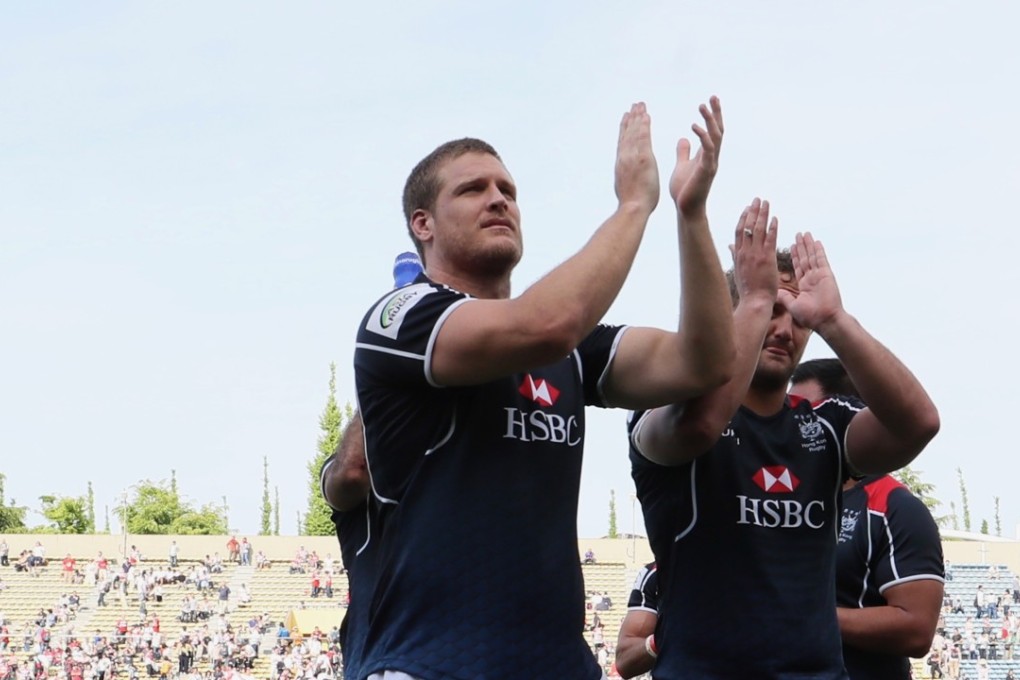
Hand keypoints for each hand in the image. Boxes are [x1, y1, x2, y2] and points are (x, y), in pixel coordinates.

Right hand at [614, 102, 659, 214]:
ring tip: (640, 105)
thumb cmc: (633, 204)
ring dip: (637, 117)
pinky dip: (644, 125)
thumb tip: (628, 179)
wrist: (633, 208)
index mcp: (621, 164)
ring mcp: (632, 157)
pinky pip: (643, 137)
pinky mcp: (643, 158)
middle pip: (627, 134)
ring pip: (634, 132)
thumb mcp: (626, 188)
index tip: (626, 118)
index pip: (623, 142)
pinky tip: (646, 115)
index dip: (624, 129)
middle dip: (631, 119)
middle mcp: (624, 157)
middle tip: (633, 105)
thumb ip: (627, 179)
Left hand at [669, 96, 722, 216]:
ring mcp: (710, 164)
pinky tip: (694, 127)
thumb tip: (683, 139)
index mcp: (706, 154)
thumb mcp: (682, 165)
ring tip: (702, 106)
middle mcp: (712, 157)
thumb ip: (684, 152)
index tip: (709, 100)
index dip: (712, 116)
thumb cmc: (684, 189)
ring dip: (709, 121)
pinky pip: (707, 151)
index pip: (712, 130)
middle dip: (716, 113)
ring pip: (715, 138)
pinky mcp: (705, 171)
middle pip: (718, 130)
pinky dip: (702, 138)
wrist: (686, 209)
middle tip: (712, 97)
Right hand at [729, 198, 777, 303]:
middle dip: (752, 211)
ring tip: (766, 203)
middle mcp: (745, 252)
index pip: (739, 232)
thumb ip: (734, 256)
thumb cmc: (747, 289)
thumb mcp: (737, 270)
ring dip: (762, 214)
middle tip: (757, 199)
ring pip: (758, 230)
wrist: (754, 301)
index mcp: (737, 255)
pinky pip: (770, 239)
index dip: (743, 218)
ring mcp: (755, 255)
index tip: (747, 208)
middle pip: (747, 226)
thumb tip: (729, 246)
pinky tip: (775, 218)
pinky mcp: (767, 259)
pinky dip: (772, 228)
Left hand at [780, 232, 844, 330]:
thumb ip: (785, 297)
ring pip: (812, 256)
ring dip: (808, 245)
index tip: (792, 246)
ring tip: (804, 233)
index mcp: (804, 285)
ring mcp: (820, 275)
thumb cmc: (811, 317)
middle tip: (797, 234)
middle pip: (805, 258)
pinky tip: (816, 241)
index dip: (795, 256)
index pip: (798, 266)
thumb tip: (775, 293)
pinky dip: (818, 250)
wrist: (825, 320)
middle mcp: (812, 278)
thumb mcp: (793, 305)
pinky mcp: (826, 274)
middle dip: (801, 247)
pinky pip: (821, 259)